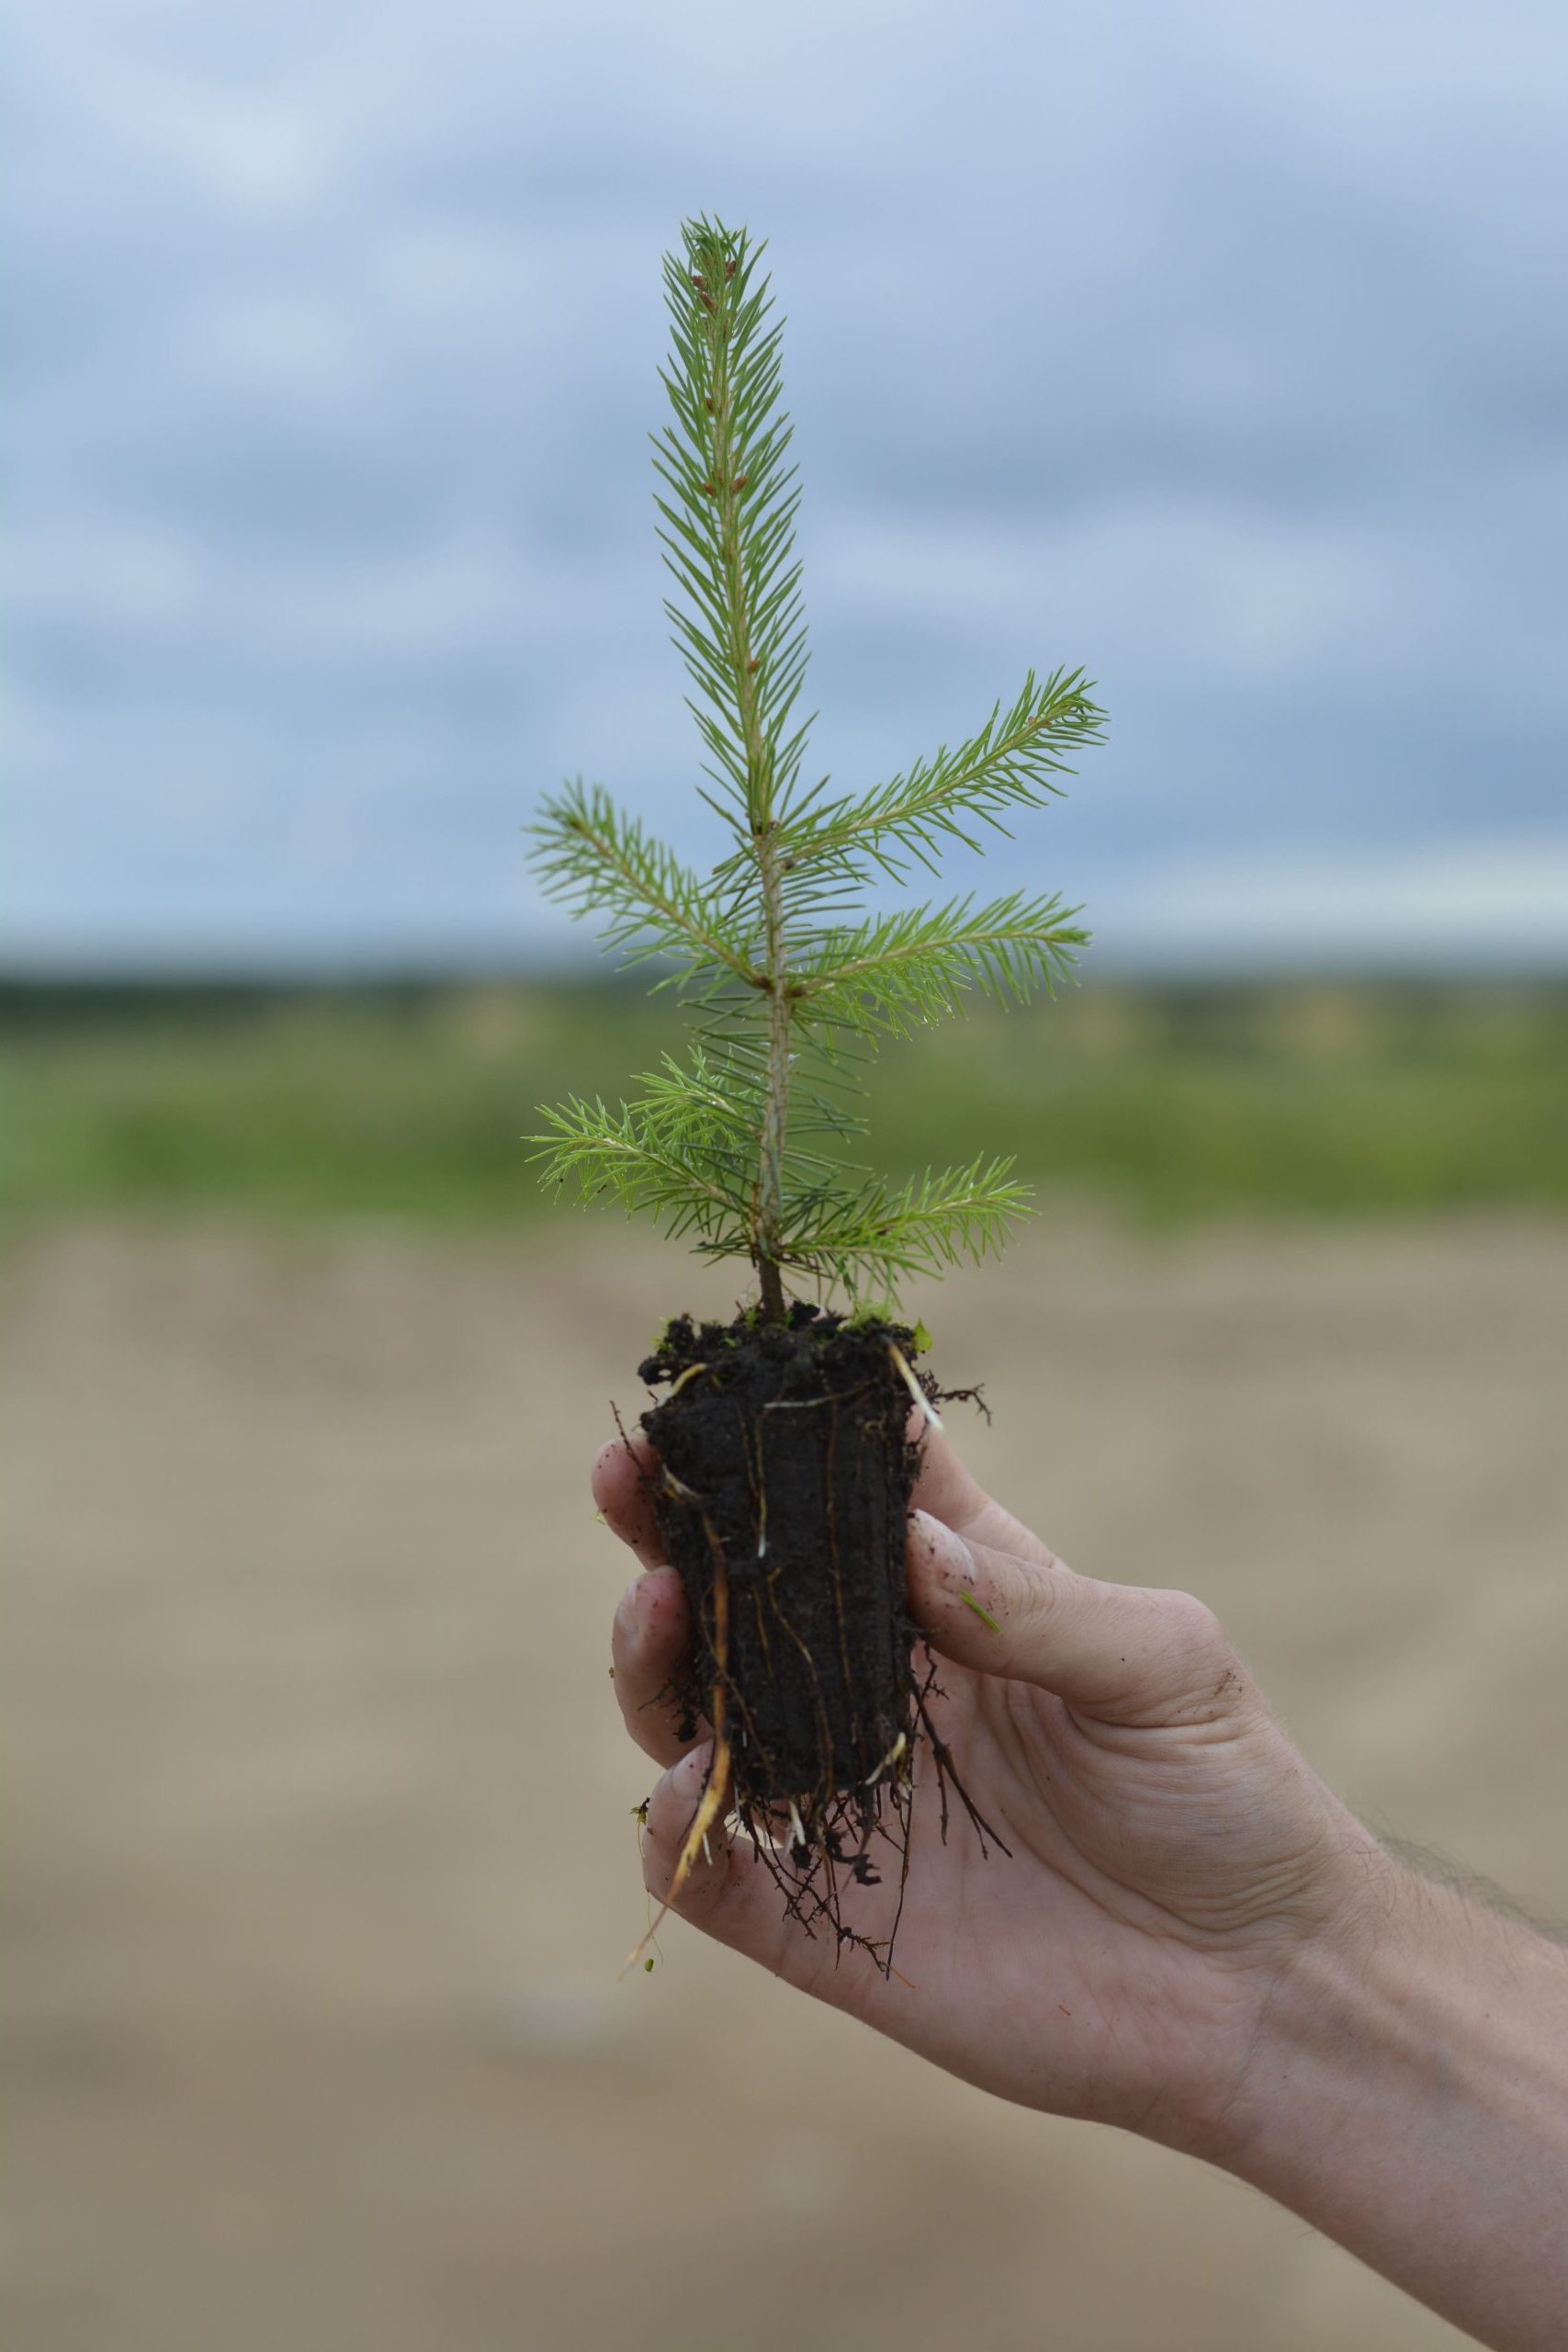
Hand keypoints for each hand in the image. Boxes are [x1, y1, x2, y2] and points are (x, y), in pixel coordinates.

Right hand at [597, 1421, 1383, 2157]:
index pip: (857, 1493)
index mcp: (960, 1600)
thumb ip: (1032, 1605)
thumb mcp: (1162, 1665)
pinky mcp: (830, 1922)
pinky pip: (712, 1871)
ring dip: (657, 1658)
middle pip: (747, 1592)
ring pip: (699, 1715)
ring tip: (656, 1607)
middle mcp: (883, 1688)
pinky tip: (694, 1780)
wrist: (1262, 1993)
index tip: (735, 1380)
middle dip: (677, 1526)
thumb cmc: (1232, 1799)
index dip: (794, 1430)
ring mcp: (847, 1802)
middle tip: (628, 1477)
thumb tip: (903, 1540)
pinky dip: (675, 1828)